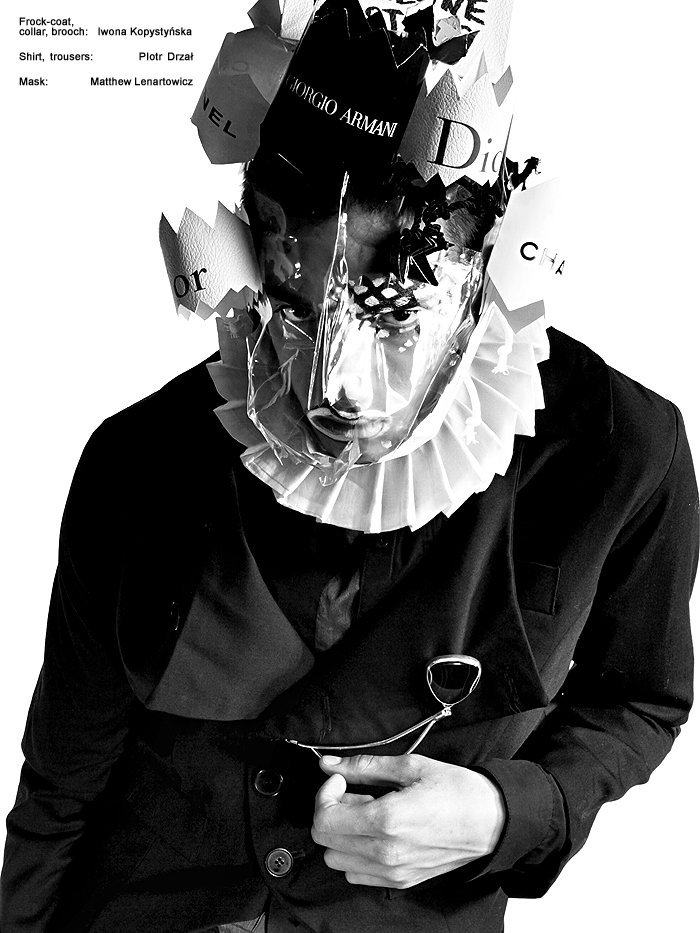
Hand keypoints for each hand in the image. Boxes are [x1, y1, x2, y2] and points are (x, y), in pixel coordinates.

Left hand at [311, 754, 505, 889]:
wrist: (492, 821)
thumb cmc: (456, 790)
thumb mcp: (410, 766)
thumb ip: (364, 766)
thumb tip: (329, 764)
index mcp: (386, 820)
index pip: (325, 820)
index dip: (326, 794)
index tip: (341, 780)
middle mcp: (385, 852)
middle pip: (325, 842)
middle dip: (331, 812)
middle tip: (353, 793)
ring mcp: (393, 872)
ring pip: (337, 861)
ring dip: (342, 835)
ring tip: (366, 813)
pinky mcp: (401, 882)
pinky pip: (357, 875)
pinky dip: (356, 854)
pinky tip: (376, 833)